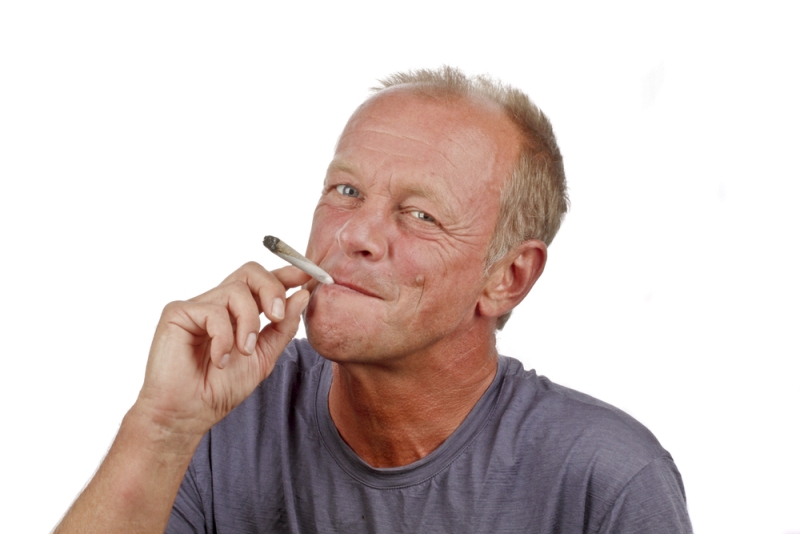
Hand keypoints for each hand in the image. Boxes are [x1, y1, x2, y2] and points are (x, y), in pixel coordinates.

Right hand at [134, 261, 310, 437]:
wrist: (188, 413)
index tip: (309, 276)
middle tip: (278, 316)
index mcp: (238, 311)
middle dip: (272, 289)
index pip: (264, 281)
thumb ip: (283, 327)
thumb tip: (302, 295)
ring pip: (236, 291)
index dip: (287, 274)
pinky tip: (219, 360)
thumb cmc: (219, 388)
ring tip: (243, 351)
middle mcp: (218, 303)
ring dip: (248, 323)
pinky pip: (213, 311)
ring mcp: (198, 305)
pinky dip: (224, 337)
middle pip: (250, 271)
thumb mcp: (263, 357)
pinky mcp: (177, 312)